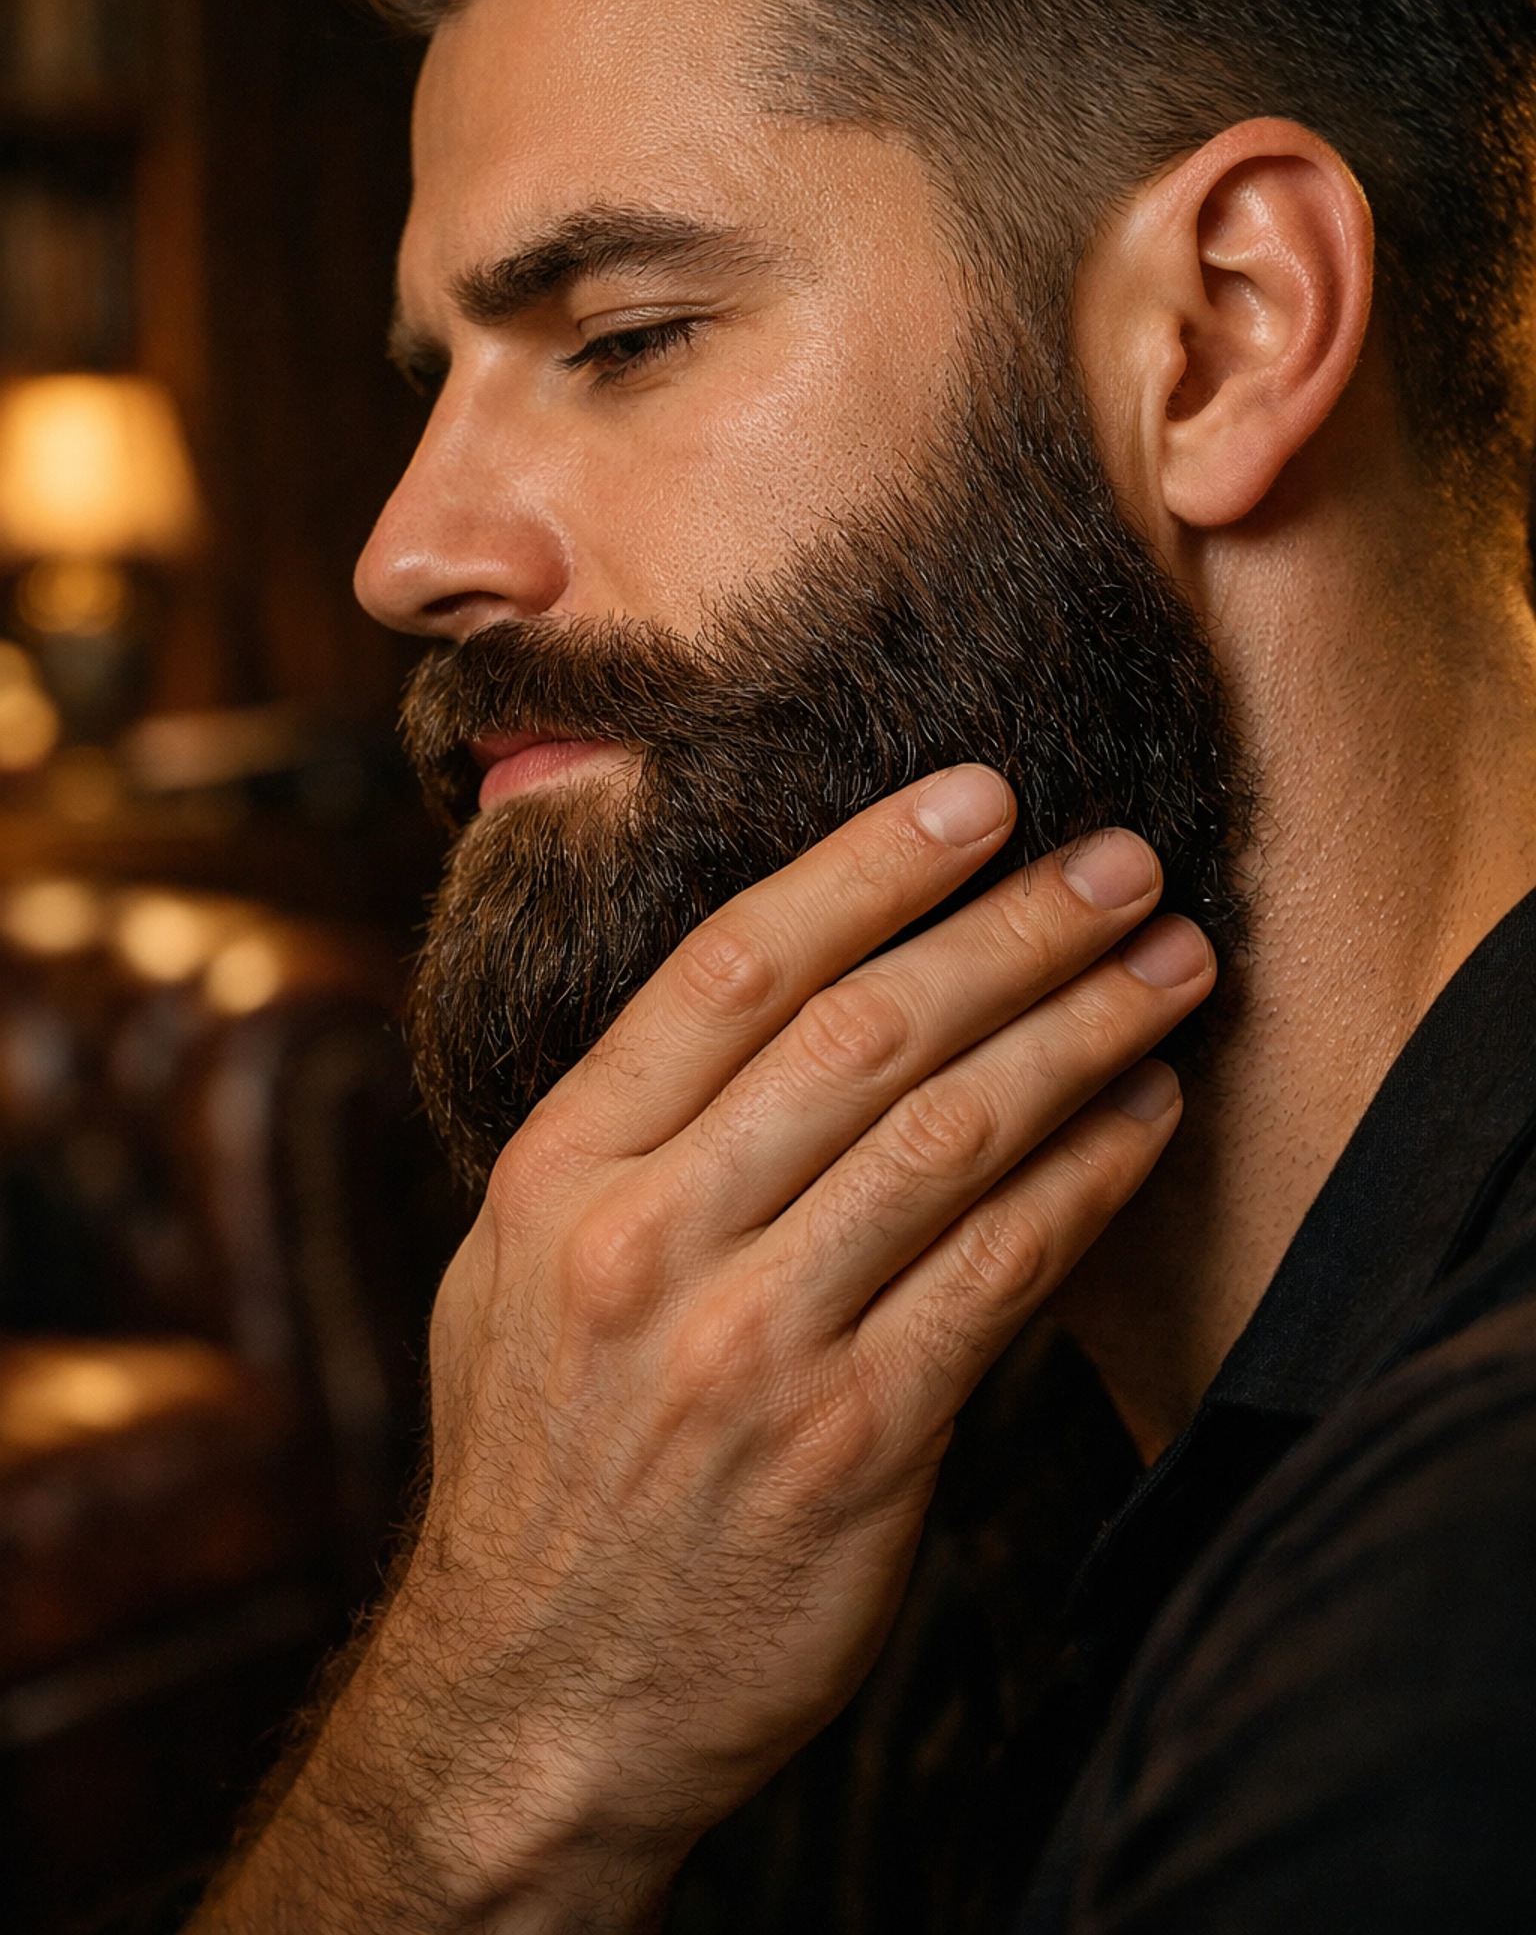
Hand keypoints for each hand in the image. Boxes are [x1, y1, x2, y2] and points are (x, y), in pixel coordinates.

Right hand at [197, 768, 1211, 1933]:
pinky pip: (998, 1278)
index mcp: (560, 1173)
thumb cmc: (539, 1461)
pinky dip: (1086, 1182)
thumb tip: (771, 981)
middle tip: (1121, 861)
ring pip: (950, 1138)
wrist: (539, 1700)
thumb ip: (622, 1132)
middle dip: (1014, 928)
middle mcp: (651, 1243)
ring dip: (1081, 1033)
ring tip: (1170, 967)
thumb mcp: (511, 1271)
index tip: (975, 797)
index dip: (868, 866)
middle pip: (864, 1032)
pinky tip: (1145, 1117)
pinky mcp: (853, 1446)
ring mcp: (753, 1347)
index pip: (731, 969)